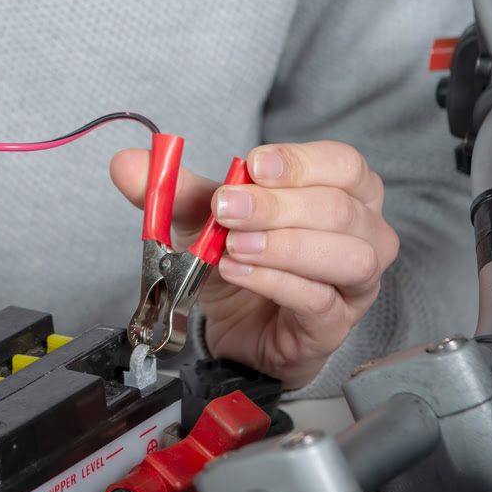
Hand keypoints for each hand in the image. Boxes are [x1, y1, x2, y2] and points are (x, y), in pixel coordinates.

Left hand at [111, 142, 398, 388]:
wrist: (239, 329)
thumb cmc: (243, 262)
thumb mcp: (206, 219)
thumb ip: (173, 190)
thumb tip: (127, 162)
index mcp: (345, 193)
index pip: (344, 165)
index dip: (301, 163)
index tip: (253, 165)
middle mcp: (363, 234)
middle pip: (340, 210)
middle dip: (277, 206)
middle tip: (225, 209)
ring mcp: (354, 284)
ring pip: (346, 256)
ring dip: (282, 246)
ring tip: (232, 247)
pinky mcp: (334, 326)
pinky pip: (319, 301)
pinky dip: (274, 283)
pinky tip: (238, 273)